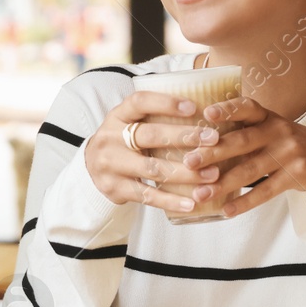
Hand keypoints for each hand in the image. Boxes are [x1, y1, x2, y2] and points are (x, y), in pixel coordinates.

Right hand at [85, 92, 220, 214]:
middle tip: (213, 139)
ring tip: (212, 174)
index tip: (193, 107)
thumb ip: (155, 116)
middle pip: (150, 135)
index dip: (166, 103)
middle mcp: (110, 138)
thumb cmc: (123, 141)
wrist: (91, 168)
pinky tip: (192, 204)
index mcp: (117, 116)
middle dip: (184, 137)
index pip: (139, 102)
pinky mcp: (115, 189)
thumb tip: (204, 110)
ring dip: (186, 173)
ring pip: (152, 169)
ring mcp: (111, 165)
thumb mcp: (130, 122)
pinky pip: (147, 196)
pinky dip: (171, 201)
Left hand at [179, 98, 305, 217]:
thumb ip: (242, 132)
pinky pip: (266, 191)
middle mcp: (278, 132)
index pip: (247, 108)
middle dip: (214, 152)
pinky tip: (227, 210)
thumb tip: (198, 144)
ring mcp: (288, 154)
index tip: (206, 114)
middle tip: (189, 162)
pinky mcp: (295, 176)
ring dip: (223, 184)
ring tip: (201, 193)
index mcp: (267, 117)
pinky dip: (245, 202)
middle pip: (243, 142)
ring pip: (251, 170)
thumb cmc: (282, 141)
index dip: (227, 109)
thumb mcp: (268, 127)